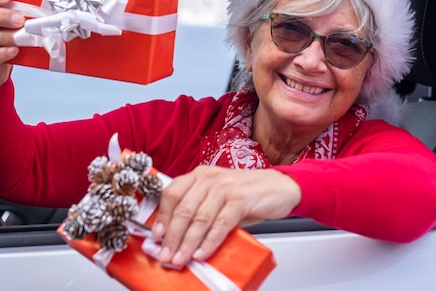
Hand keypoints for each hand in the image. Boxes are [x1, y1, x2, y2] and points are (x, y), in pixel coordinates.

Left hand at [151, 166, 300, 267]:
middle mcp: (209, 178)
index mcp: (199, 175)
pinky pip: (220, 224)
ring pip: (199, 219)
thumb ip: (199, 211)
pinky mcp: (240, 199)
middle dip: (172, 237)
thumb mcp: (218, 198)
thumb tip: (177, 238)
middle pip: (183, 209)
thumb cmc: (247, 194)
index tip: (156, 237)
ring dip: (187, 243)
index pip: (172, 193)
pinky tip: (201, 254)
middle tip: (165, 255)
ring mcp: (225, 187)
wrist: (279, 187)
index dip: (162, 216)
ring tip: (180, 259)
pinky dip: (209, 242)